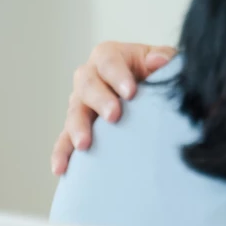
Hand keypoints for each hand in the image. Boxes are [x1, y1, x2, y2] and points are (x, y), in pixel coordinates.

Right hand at [50, 42, 177, 174]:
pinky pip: (64, 140)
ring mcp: (81, 103)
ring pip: (73, 111)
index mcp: (110, 56)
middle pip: (87, 84)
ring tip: (85, 144)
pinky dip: (61, 153)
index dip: (117, 75)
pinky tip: (61, 168)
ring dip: (77, 128)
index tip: (130, 92)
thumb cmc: (158, 76)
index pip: (108, 61)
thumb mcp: (165, 63)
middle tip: (114, 116)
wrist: (152, 100)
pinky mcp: (76, 128)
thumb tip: (159, 61)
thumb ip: (165, 59)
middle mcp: (91, 76)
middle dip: (99, 100)